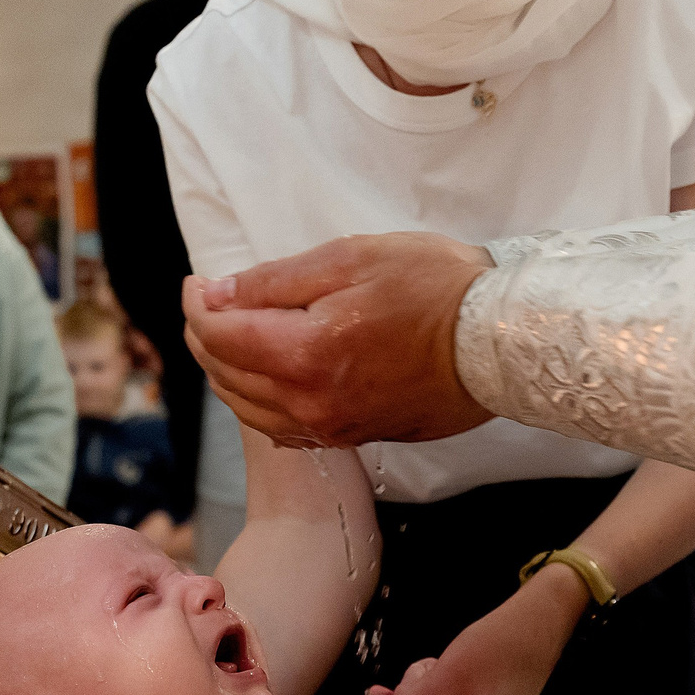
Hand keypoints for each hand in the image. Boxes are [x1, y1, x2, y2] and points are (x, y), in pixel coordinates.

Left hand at [184, 233, 494, 447]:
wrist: (497, 343)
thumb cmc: (435, 288)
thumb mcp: (352, 258)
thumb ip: (275, 281)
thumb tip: (217, 296)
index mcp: (305, 353)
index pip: (219, 334)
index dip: (197, 304)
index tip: (199, 281)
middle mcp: (309, 402)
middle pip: (225, 374)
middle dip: (204, 335)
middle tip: (208, 302)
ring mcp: (330, 427)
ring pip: (247, 407)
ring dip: (226, 370)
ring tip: (228, 334)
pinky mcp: (350, 437)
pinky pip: (280, 427)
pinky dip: (257, 401)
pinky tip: (264, 377)